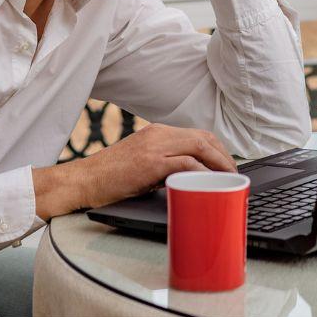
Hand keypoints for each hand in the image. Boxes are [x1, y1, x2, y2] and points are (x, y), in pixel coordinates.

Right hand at [31, 123, 237, 218]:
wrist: (81, 181)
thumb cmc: (109, 177)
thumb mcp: (141, 162)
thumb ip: (164, 163)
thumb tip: (191, 177)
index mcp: (157, 133)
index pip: (198, 134)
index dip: (218, 149)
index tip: (228, 165)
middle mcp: (158, 134)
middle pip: (204, 138)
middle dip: (224, 156)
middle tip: (234, 175)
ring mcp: (154, 147)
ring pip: (199, 146)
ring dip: (219, 164)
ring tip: (228, 180)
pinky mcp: (149, 163)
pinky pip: (185, 163)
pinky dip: (202, 173)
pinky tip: (210, 184)